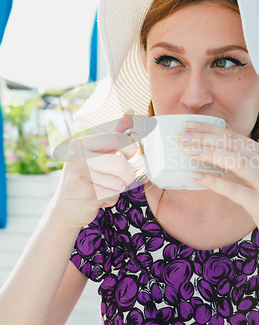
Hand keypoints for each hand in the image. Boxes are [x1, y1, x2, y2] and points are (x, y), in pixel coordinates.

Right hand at [52, 114, 137, 228]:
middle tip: (124, 178)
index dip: (130, 148)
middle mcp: (76, 157)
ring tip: (103, 189)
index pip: (116, 138)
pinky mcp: (84, 195)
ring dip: (117, 189)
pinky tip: (98, 199)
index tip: (129, 155)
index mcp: (80, 144)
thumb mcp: (95, 155)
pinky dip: (110, 200)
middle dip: (127, 174)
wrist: (64, 210)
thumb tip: (129, 114)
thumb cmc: (85, 179)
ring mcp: (79, 176)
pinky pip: (112, 195)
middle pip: (120, 164)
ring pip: (119, 182)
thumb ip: (113, 136)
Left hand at [177, 121, 258, 250]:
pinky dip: (215, 182)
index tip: (189, 125)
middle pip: (233, 144)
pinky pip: (235, 190)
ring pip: (237, 161)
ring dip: (211, 154)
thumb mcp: (258, 174)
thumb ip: (241, 159)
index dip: (210, 128)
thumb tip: (214, 143)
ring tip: (190, 152)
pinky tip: (197, 177)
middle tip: (182, 137)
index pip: (233, 136)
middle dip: (206, 138)